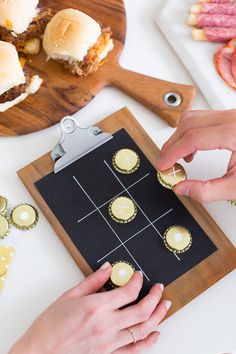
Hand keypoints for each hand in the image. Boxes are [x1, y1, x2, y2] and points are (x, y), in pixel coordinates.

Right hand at [10, 262, 170, 353]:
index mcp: (97, 307)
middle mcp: (107, 325)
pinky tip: (155, 334)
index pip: (128, 292)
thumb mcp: (69, 296)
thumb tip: (107, 268)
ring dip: (158, 317)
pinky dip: (148, 342)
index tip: (139, 276)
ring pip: (143, 330)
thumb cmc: (49, 327)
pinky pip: (135, 351)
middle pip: (142, 311)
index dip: (138, 281)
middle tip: (159, 289)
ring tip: (165, 306)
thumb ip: (92, 282)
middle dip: (155, 297)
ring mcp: (109, 343)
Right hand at [157, 109, 235, 202]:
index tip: (163, 165)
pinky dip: (191, 133)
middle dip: (172, 145)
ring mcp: (232, 116)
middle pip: (188, 124)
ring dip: (180, 137)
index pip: (193, 138)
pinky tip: (193, 150)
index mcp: (234, 133)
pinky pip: (203, 120)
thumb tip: (182, 188)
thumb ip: (208, 190)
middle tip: (166, 164)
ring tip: (178, 159)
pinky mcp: (232, 119)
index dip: (172, 152)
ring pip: (193, 118)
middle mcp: (233, 119)